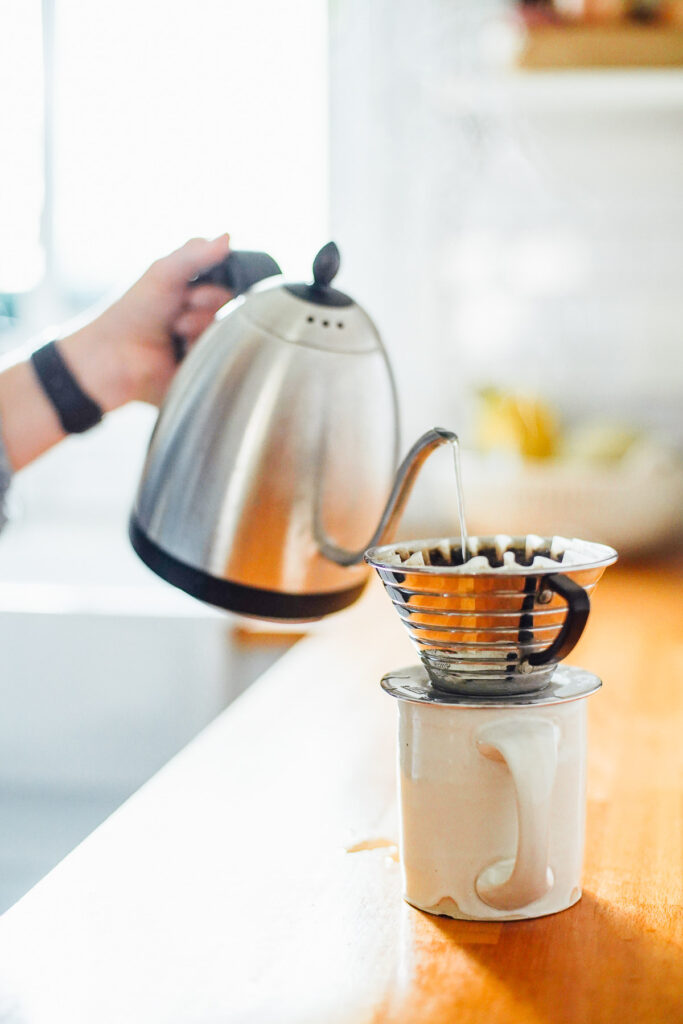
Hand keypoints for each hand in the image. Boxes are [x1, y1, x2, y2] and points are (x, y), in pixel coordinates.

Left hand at [60, 234, 231, 407]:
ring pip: (225, 328)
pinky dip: (201, 348)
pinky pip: (222, 354)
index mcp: (192, 290)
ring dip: (200, 326)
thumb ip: (195, 254)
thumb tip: (228, 237)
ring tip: (175, 332)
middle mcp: (200, 313)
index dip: (212, 285)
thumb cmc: (135, 310)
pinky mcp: (203, 366)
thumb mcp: (164, 273)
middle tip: (178, 312)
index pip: (225, 281)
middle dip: (205, 305)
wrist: (115, 355)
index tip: (189, 291)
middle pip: (228, 304)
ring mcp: (202, 341)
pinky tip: (181, 352)